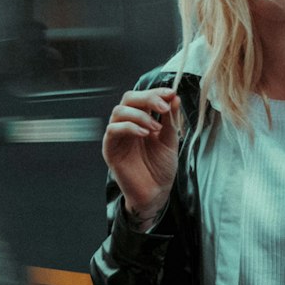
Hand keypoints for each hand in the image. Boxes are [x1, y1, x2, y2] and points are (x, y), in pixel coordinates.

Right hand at [102, 87, 180, 220]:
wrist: (156, 193)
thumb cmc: (161, 168)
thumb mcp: (170, 140)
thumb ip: (171, 119)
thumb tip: (174, 97)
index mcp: (141, 119)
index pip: (144, 97)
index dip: (156, 91)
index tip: (171, 93)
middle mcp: (127, 124)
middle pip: (129, 98)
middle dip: (147, 98)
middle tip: (163, 107)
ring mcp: (117, 136)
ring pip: (119, 111)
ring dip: (140, 114)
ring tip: (156, 128)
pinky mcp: (110, 148)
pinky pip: (113, 129)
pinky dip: (130, 127)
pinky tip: (145, 133)